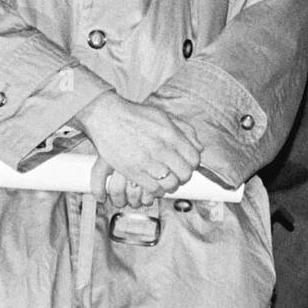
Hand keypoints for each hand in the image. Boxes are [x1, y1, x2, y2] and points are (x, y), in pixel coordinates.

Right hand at [78, 92, 200, 203]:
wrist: (108, 118)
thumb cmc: (135, 116)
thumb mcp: (164, 117)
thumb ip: (184, 131)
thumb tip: (199, 146)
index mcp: (171, 134)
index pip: (194, 158)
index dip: (194, 165)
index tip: (188, 165)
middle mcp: (161, 148)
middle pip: (184, 173)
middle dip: (184, 177)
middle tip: (179, 176)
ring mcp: (147, 161)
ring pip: (170, 183)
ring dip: (171, 185)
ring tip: (167, 182)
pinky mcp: (133, 171)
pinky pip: (152, 189)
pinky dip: (156, 191)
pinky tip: (154, 186)